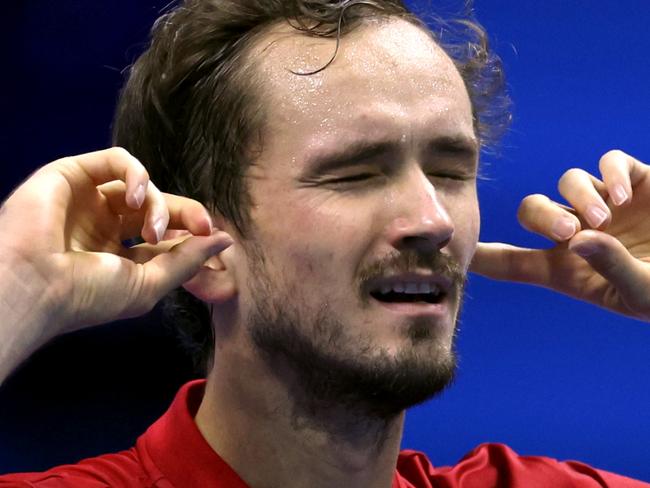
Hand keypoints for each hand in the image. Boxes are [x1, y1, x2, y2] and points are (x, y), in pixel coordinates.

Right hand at [0, 147, 232, 336]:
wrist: (34, 286)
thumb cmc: (88, 295)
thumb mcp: (149, 283)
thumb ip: (187, 260)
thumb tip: (226, 240)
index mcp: (119, 255)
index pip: (167, 235)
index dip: (193, 234)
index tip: (215, 238)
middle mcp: (104, 226)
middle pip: (159, 206)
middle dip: (185, 215)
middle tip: (203, 227)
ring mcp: (89, 200)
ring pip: (142, 186)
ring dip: (158, 205)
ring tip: (152, 231)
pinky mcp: (74, 175)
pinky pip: (117, 160)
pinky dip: (137, 175)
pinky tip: (136, 199)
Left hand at [470, 150, 649, 320]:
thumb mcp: (644, 291)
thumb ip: (611, 267)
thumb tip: (576, 239)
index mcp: (569, 269)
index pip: (513, 262)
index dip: (482, 257)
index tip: (450, 250)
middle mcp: (580, 233)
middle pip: (532, 211)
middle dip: (541, 216)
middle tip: (569, 230)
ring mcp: (606, 205)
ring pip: (567, 183)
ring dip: (579, 197)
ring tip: (605, 219)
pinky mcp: (635, 182)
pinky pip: (609, 162)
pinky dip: (611, 173)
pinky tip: (624, 196)